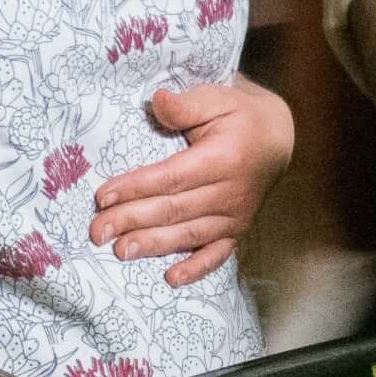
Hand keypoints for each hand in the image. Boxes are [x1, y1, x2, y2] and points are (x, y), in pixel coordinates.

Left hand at [94, 78, 296, 284]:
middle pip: (174, 209)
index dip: (136, 187)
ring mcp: (236, 216)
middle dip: (132, 220)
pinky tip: (171, 278)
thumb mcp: (216, 98)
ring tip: (121, 251)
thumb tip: (157, 101)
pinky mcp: (239, 230)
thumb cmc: (238, 116)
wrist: (277, 139)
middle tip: (98, 231)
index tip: (102, 196)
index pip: (171, 177)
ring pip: (190, 234)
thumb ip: (186, 105)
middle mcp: (231, 192)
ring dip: (154, 245)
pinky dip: (196, 268)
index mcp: (223, 159)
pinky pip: (218, 254)